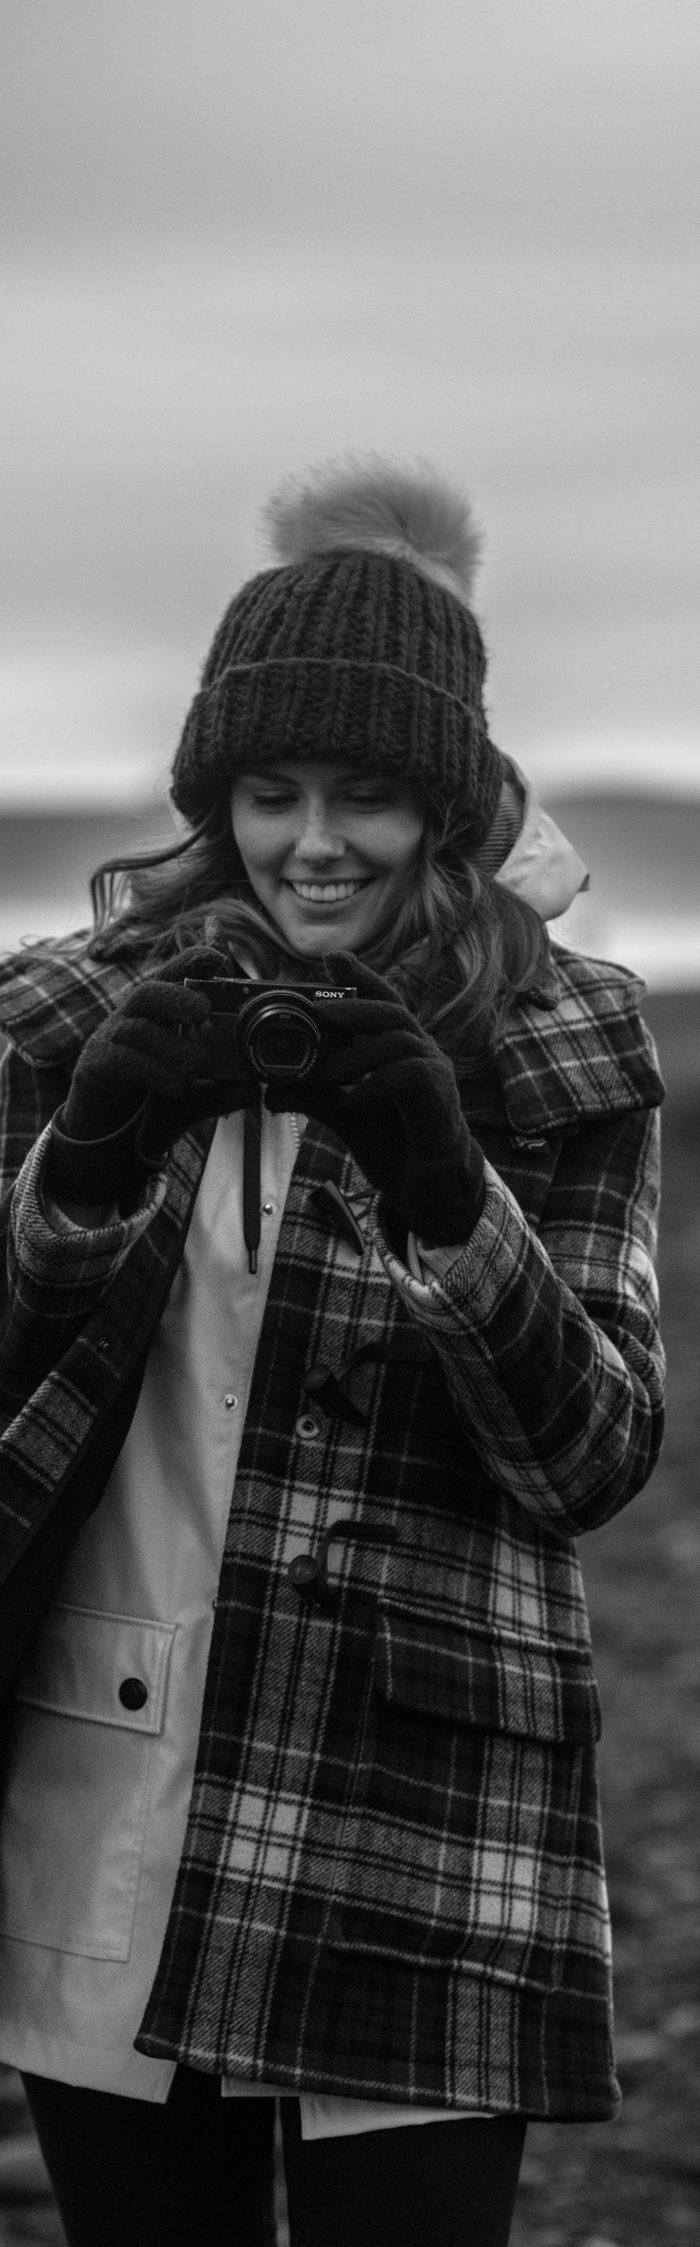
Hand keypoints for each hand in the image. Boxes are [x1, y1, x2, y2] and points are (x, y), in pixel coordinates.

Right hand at [49, 945, 256, 1201]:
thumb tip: (253, 1089)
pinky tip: (175, 1086)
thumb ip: (220, 1092)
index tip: (219, 957)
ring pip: (137, 1028)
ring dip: (172, 1046)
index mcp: (155, 1018)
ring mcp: (108, 1041)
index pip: (171, 978)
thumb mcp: (193, 1098)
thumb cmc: (149, 1106)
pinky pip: (121, 1060)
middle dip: (177, 996)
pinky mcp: (94, 1066)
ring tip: (197, 1066)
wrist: (106, 1138)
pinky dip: (152, 1071)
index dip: (191, 961)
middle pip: (147, 991)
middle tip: (204, 1010)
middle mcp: (129, 1021)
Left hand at [264, 952, 485, 1248]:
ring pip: (397, 1041)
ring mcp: (435, 1070)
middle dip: (354, 1006)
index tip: (334, 960)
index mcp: (399, 1046)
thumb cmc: (392, 1141)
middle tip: (318, 1011)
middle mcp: (420, 1050)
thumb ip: (314, 1097)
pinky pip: (409, 1076)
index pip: (381, 1001)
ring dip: (355, 1055)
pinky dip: (376, 1085)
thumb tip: (269, 1092)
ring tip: (323, 1074)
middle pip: (391, 1011)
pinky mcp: (439, 1096)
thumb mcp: (344, 1115)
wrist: (426, 1185)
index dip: (361, 978)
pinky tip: (352, 1103)